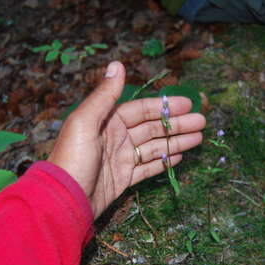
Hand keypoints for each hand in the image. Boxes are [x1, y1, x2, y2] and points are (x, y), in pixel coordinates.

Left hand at [48, 61, 205, 218]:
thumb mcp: (85, 122)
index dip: (164, 106)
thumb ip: (104, 95)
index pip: (142, 110)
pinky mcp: (122, 179)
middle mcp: (115, 138)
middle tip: (202, 121)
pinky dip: (163, 162)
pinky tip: (178, 157)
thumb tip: (118, 64)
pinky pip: (147, 167)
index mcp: (107, 121)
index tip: (188, 104)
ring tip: (199, 138)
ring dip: (175, 141)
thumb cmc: (73, 159)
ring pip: (153, 147)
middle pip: (152, 128)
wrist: (63, 200)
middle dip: (176, 124)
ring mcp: (120, 159)